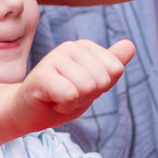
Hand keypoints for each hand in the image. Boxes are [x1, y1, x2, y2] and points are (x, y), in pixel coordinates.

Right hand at [11, 39, 134, 130]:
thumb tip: (131, 44)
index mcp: (85, 46)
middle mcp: (70, 46)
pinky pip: (70, 95)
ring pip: (87, 88)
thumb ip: (112, 64)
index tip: (81, 89)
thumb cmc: (60, 98)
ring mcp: (54, 58)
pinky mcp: (41, 75)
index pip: (115, 70)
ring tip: (57, 98)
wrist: (26, 113)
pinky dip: (63, 106)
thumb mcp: (93, 84)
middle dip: (87, 97)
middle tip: (67, 95)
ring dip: (74, 102)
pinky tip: (50, 101)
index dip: (100, 88)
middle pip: (102, 80)